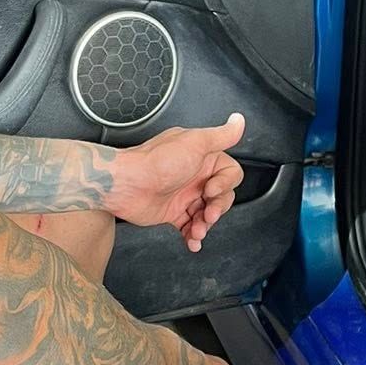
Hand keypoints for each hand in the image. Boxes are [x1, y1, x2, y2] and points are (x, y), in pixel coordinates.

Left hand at [108, 114, 245, 252]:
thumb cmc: (156, 162)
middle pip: (221, 196)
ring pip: (207, 213)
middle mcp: (194, 175)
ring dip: (206, 225)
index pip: (229, 173)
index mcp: (202, 157)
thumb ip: (221, 135)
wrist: (127, 184)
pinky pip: (189, 226)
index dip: (225, 184)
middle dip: (218, 208)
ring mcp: (183, 194)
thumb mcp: (195, 143)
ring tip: (197, 230)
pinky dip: (193, 236)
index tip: (211, 190)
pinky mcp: (172, 212)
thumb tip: (238, 121)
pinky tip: (192, 242)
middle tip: (208, 214)